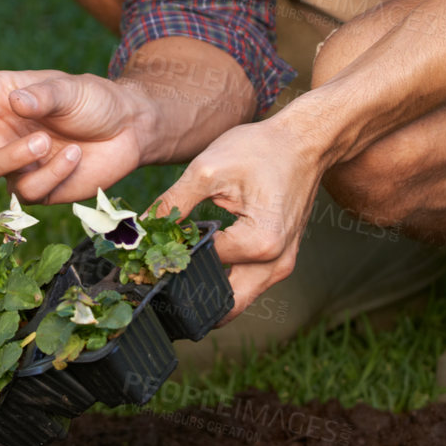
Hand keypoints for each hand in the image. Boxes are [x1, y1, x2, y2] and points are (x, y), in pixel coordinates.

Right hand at [0, 69, 151, 202]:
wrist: (130, 130)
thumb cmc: (94, 100)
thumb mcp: (69, 89)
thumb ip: (43, 96)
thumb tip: (16, 102)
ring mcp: (14, 162)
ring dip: (12, 158)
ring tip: (43, 142)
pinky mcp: (36, 187)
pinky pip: (26, 189)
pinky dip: (49, 173)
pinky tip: (74, 155)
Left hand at [152, 114, 324, 317]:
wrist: (303, 141)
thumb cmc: (262, 150)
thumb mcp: (207, 170)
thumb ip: (172, 203)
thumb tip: (141, 227)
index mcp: (259, 244)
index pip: (201, 266)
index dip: (171, 258)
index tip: (149, 252)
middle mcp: (276, 264)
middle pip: (224, 304)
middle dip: (189, 296)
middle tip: (159, 279)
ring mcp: (282, 265)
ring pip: (237, 298)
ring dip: (207, 288)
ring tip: (177, 266)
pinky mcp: (281, 259)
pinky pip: (248, 282)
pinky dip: (224, 277)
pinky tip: (202, 257)